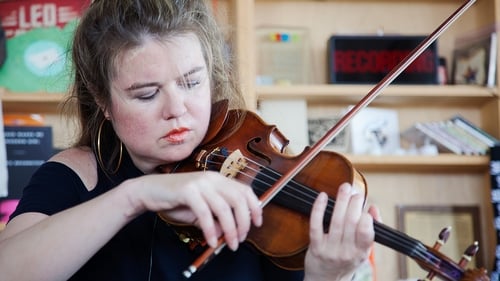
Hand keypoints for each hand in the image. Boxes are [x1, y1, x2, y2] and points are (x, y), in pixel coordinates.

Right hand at [126, 171, 262, 250]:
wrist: (150, 191)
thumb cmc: (177, 201)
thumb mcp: (201, 211)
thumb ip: (216, 219)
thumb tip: (228, 232)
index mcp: (218, 179)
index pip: (244, 190)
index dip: (255, 206)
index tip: (258, 223)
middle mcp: (212, 178)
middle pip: (238, 199)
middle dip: (244, 222)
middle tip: (241, 239)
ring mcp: (200, 183)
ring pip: (224, 208)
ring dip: (230, 229)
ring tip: (229, 244)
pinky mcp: (188, 191)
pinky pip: (205, 213)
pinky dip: (210, 230)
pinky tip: (211, 241)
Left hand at [304, 183, 379, 280]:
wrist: (326, 279)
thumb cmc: (346, 260)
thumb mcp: (363, 250)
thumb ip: (371, 229)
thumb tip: (373, 208)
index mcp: (361, 252)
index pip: (366, 234)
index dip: (366, 217)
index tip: (366, 203)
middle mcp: (346, 252)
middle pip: (351, 223)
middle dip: (354, 203)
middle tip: (355, 191)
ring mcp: (330, 250)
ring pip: (336, 221)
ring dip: (341, 201)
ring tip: (345, 188)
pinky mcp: (315, 247)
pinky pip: (316, 225)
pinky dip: (319, 208)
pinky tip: (323, 196)